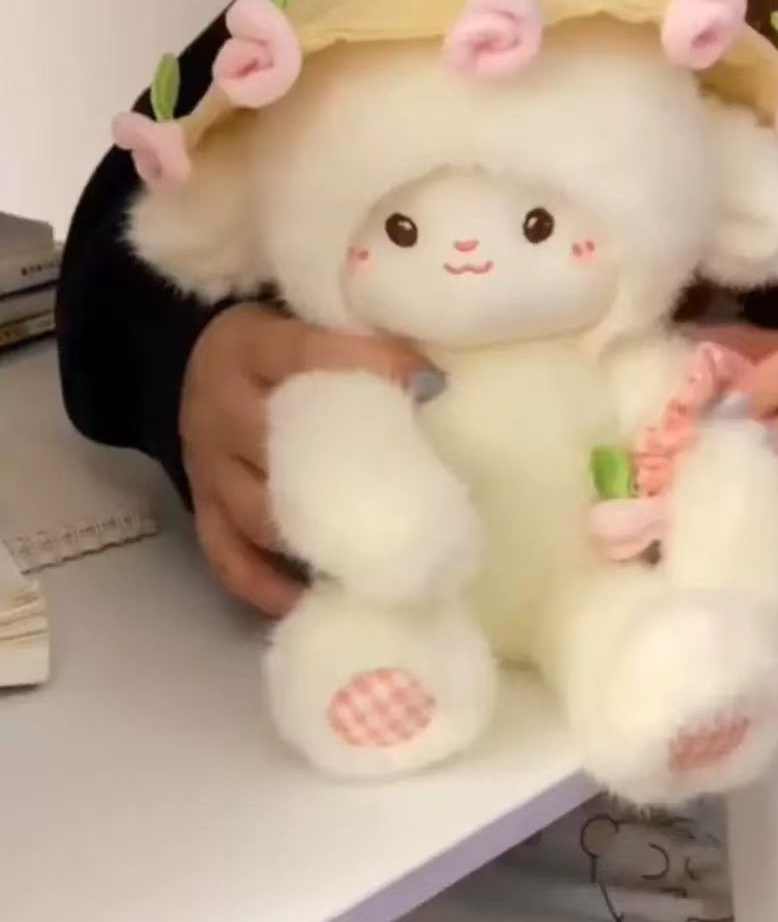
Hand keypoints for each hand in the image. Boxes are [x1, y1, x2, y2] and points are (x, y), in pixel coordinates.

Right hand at [180, 304, 430, 615]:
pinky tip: (313, 600)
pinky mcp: (202, 510)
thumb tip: (439, 383)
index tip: (433, 387)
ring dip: (317, 539)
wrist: (194, 365)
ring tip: (377, 561)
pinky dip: (269, 585)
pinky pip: (228, 557)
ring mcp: (206, 467)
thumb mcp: (308, 321)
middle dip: (351, 470)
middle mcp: (218, 409)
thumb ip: (360, 343)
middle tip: (417, 496)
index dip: (370, 368)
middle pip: (279, 444)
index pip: (306, 354)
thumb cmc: (280, 347)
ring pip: (259, 513)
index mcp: (247, 346)